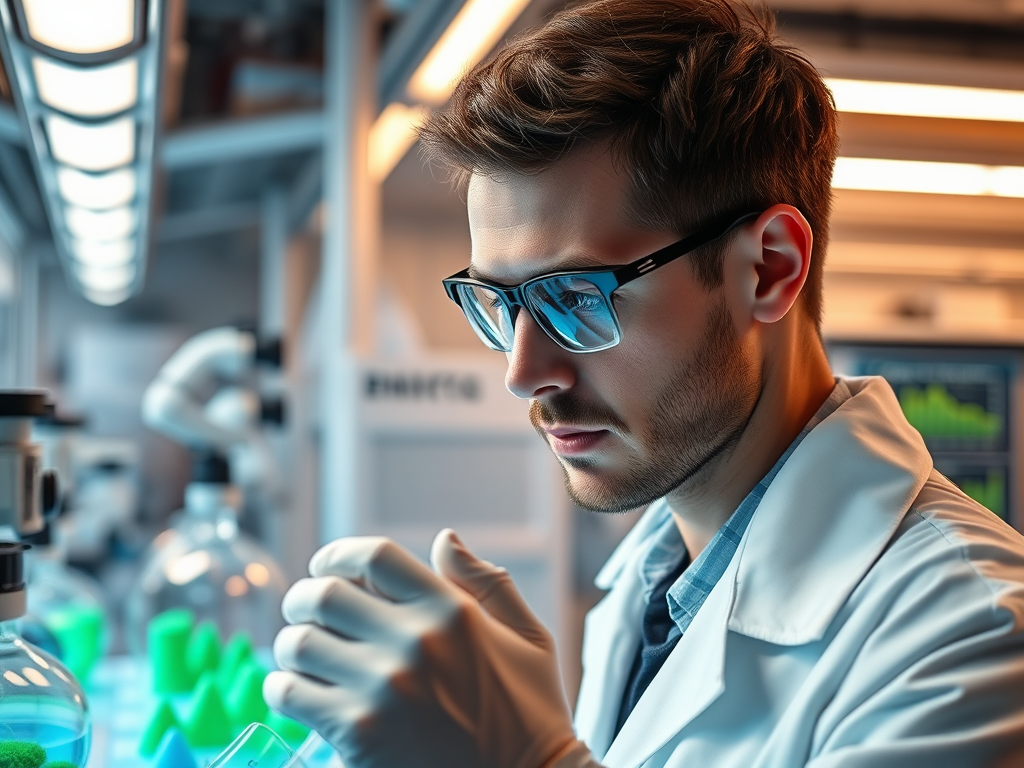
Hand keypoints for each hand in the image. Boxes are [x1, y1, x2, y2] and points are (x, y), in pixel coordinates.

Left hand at [263, 529, 596, 767]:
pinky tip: (302, 693)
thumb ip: (487, 583)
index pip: (375, 556)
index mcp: (453, 612)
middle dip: (302, 598)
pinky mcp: (360, 735)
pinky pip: (292, 693)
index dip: (338, 554)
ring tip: (302, 656)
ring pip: (299, 643)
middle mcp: (415, 642)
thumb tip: (445, 539)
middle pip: (324, 594)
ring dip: (291, 645)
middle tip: (303, 611)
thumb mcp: (529, 638)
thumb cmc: (529, 714)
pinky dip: (285, 688)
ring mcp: (384, 689)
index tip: (324, 566)